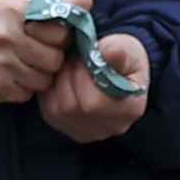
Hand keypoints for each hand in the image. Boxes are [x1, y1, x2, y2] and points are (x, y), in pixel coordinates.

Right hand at [0, 0, 67, 103]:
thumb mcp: (17, 4)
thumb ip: (55, 5)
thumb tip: (87, 0)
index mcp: (14, 12)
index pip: (59, 33)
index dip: (59, 38)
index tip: (50, 37)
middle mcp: (5, 39)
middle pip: (54, 61)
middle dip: (51, 59)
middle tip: (38, 53)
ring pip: (42, 81)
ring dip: (39, 75)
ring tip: (25, 64)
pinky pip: (25, 94)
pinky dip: (23, 87)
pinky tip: (11, 75)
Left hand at [31, 30, 151, 145]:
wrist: (118, 67)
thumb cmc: (123, 56)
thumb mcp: (126, 47)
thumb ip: (119, 51)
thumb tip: (110, 53)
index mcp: (130, 109)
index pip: (94, 102)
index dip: (82, 75)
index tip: (84, 56)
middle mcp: (110, 127)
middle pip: (72, 107)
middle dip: (67, 75)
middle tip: (72, 57)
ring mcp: (90, 133)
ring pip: (57, 110)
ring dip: (57, 82)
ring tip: (68, 66)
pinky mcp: (71, 130)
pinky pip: (50, 113)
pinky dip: (50, 92)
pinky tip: (62, 78)